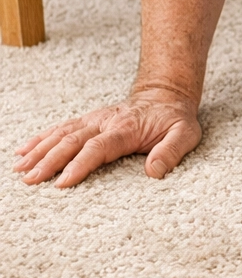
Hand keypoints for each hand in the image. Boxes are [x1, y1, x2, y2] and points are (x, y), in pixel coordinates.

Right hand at [11, 87, 201, 188]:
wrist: (168, 94)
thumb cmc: (175, 119)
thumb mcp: (185, 134)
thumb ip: (171, 151)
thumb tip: (154, 171)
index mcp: (127, 128)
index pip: (99, 147)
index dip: (80, 164)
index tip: (62, 182)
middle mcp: (106, 122)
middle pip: (73, 140)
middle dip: (50, 161)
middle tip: (30, 181)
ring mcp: (95, 119)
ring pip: (62, 133)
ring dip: (40, 150)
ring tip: (20, 170)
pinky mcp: (89, 120)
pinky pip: (61, 127)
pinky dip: (41, 138)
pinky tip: (23, 151)